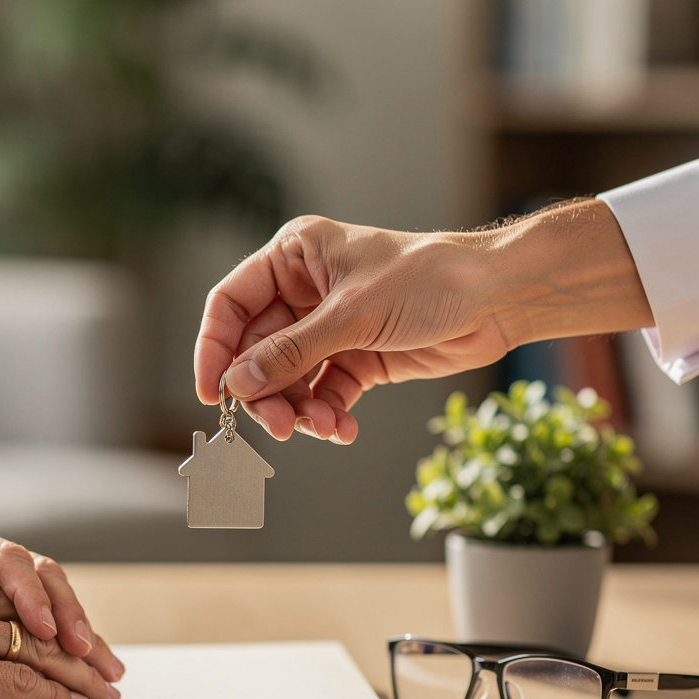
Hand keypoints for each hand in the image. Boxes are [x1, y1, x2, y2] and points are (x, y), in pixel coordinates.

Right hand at [0, 554, 121, 698]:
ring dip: (80, 677)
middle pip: (40, 620)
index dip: (58, 615)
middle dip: (83, 648)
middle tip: (110, 669)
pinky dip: (54, 698)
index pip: (20, 589)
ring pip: (41, 651)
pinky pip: (23, 683)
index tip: (81, 636)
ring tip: (104, 694)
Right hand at [194, 215, 511, 443]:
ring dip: (299, 410)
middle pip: (257, 352)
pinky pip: (323, 395)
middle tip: (277, 426)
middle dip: (266, 392)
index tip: (211, 392)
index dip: (214, 348)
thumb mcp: (351, 315)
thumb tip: (238, 384)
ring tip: (321, 428)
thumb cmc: (429, 280)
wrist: (498, 298)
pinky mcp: (355, 360)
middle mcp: (304, 293)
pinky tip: (343, 430)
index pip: (231, 304)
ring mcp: (329, 329)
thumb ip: (290, 352)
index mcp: (294, 257)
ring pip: (289, 380)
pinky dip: (328, 416)